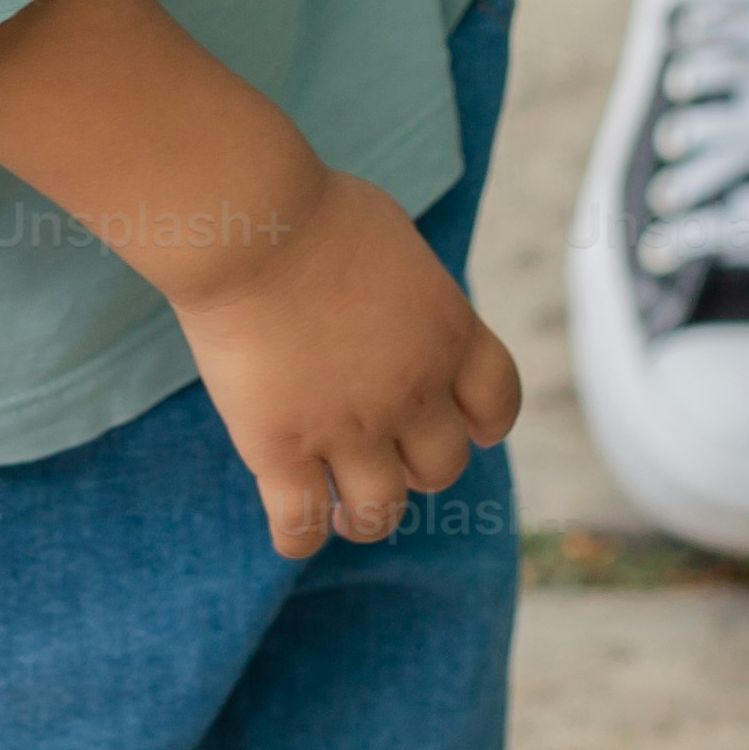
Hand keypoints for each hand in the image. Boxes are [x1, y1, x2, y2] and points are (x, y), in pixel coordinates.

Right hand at [162, 173, 525, 559]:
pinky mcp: (282, 449)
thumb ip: (414, 296)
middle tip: (383, 453)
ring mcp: (349, 428)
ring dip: (366, 515)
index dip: (480, 423)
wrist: (252, 227)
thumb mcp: (399, 245)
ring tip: (344, 508)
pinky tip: (293, 527)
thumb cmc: (316, 213)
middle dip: (417, 465)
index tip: (462, 425)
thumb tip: (404, 314)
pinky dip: (300, 536)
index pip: (497, 404)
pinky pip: (300, 525)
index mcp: (450, 335)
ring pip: (380, 512)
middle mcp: (412, 392)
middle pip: (442, 467)